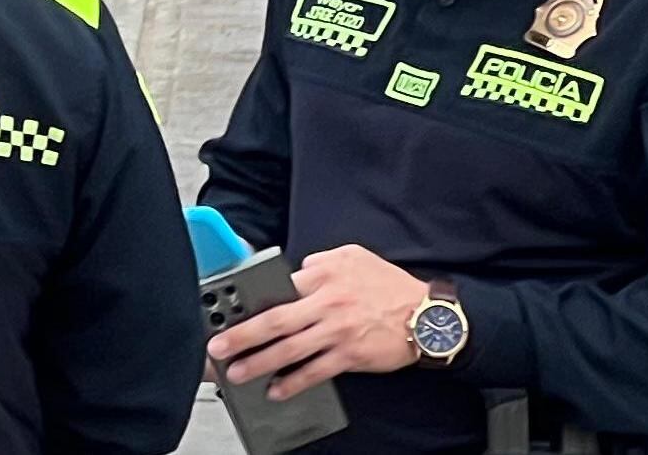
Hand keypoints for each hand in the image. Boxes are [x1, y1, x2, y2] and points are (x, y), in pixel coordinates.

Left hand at [208, 244, 427, 396]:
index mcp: (325, 274)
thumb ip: (322, 261)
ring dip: (259, 363)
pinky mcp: (349, 355)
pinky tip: (276, 390)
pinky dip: (293, 382)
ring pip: (290, 349)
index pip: (279, 287)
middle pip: (275, 320)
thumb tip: (298, 270)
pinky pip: (315, 371)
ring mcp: (337, 331)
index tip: (229, 312)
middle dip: (242, 335)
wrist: (427, 316)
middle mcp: (327, 303)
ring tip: (238, 372)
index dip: (251, 301)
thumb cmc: (390, 286)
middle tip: (219, 347)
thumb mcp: (355, 257)